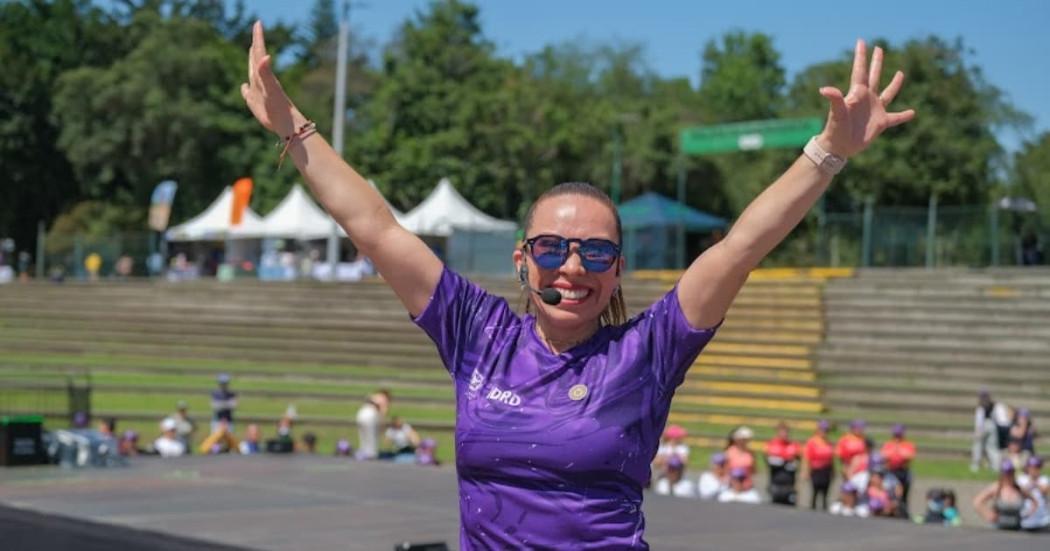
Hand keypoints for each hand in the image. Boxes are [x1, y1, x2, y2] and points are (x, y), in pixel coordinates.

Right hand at [241, 21, 302, 136]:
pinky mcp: (256, 103)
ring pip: (253, 73)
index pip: (260, 52)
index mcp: (264, 75)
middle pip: (257, 59)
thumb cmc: (279, 108)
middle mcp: (262, 81)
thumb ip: (266, 72)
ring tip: (251, 52)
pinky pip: (248, 93)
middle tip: (256, 32)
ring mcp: (259, 92)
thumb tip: (266, 56)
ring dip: (252, 62)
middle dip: (256, 45)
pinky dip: (245, 88)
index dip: (258, 38)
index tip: (259, 23)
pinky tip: (244, 86)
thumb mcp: (271, 88)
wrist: (286, 125)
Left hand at [817, 40, 915, 157]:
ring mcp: (875, 110)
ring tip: (900, 72)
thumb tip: (824, 89)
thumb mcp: (837, 114)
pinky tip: (913, 112)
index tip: (861, 41)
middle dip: (876, 62)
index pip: (860, 71)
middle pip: (873, 76)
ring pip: (887, 93)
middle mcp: (866, 98)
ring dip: (894, 83)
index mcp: (857, 93)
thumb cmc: (835, 130)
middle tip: (879, 48)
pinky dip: (904, 115)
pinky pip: (896, 118)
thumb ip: (835, 100)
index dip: (861, 56)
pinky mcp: (881, 123)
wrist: (839, 147)